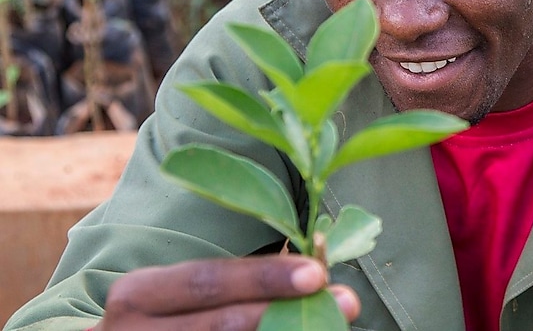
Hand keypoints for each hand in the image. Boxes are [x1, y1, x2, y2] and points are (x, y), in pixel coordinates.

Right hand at [91, 255, 360, 329]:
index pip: (207, 280)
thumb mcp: (184, 292)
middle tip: (346, 302)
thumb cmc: (165, 318)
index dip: (263, 277)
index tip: (317, 274)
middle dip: (282, 313)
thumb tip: (318, 256)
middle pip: (218, 326)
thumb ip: (242, 277)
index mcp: (139, 294)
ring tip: (331, 326)